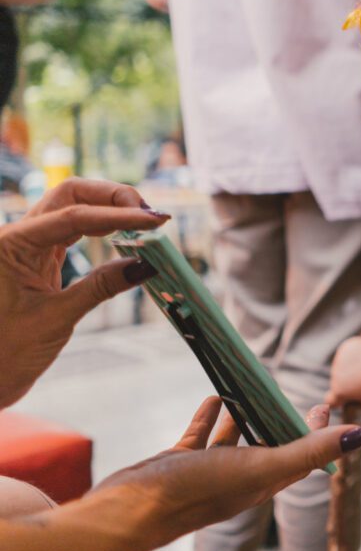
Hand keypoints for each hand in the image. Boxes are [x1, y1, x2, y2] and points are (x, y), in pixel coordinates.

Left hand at [0, 179, 168, 407]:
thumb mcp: (56, 320)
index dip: (119, 215)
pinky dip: (102, 229)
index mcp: (10, 245)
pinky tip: (126, 237)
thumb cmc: (4, 355)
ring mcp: (27, 246)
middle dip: (114, 197)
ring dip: (110, 209)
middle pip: (71, 194)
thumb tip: (144, 265)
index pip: (74, 216)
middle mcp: (16, 237)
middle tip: (150, 215)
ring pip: (73, 208)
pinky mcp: (38, 260)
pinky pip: (73, 232)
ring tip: (145, 224)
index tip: (155, 221)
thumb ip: (100, 287)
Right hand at [93, 396, 360, 550]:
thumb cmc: (199, 492)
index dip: (317, 433)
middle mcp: (239, 478)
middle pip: (270, 446)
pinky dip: (210, 417)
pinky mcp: (179, 464)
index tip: (323, 405)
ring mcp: (208, 473)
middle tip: (289, 394)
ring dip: (245, 416)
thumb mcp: (262, 465)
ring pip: (235, 440)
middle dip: (281, 421)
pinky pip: (200, 436)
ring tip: (251, 388)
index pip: (302, 456)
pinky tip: (214, 397)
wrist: (131, 511)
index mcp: (263, 482)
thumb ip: (311, 451)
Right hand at [327, 335, 360, 407]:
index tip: (341, 400)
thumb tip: (349, 401)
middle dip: (347, 383)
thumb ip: (356, 404)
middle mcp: (335, 376)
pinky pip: (346, 355)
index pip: (330, 400)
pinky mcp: (345, 348)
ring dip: (349, 369)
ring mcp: (339, 360)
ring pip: (341, 368)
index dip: (336, 401)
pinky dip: (354, 356)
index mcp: (340, 391)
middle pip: (338, 383)